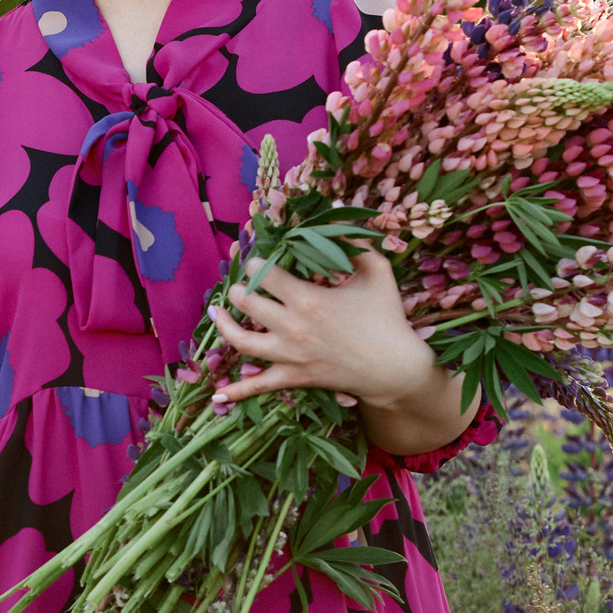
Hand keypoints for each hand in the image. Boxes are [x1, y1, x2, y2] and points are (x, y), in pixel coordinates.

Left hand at [211, 254, 478, 455]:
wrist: (395, 368)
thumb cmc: (387, 317)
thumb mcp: (376, 270)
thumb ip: (353, 241)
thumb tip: (331, 215)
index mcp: (308, 299)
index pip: (265, 274)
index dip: (258, 263)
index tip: (260, 259)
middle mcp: (292, 327)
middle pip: (248, 303)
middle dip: (240, 289)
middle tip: (241, 283)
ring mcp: (289, 356)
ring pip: (242, 341)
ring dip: (225, 324)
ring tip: (218, 311)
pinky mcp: (293, 377)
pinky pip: (258, 386)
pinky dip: (236, 392)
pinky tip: (217, 397)